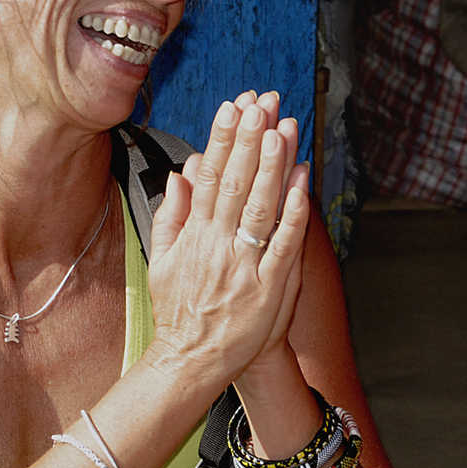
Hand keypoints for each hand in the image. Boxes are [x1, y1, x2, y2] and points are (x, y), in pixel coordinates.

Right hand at [146, 91, 309, 389]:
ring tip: (282, 129)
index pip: (211, 177)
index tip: (233, 107)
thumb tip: (182, 173)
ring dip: (273, 167)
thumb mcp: (163, 260)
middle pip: (237, 184)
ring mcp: (245, 266)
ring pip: (261, 207)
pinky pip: (285, 244)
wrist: (191, 362)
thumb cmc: (179, 312)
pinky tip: (303, 183)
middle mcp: (219, 246)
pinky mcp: (269, 288)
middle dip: (250, 141)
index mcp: (195, 236)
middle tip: (262, 104)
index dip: (223, 140)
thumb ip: (173, 215)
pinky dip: (294, 212)